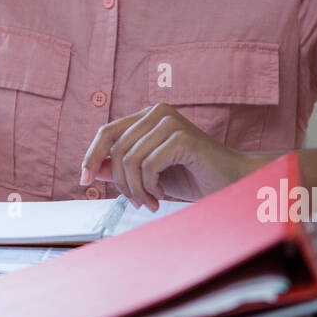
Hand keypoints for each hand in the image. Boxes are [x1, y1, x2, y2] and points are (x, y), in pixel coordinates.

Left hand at [79, 104, 245, 210]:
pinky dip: (150, 186)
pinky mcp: (181, 136)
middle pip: (116, 149)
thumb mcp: (150, 173)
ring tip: (151, 201)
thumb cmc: (193, 176)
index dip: (92, 156)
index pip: (107, 132)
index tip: (84, 179)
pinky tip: (162, 195)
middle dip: (121, 183)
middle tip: (136, 203)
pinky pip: (148, 164)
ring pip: (130, 159)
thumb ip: (123, 168)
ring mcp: (170, 121)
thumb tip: (93, 169)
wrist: (232, 181)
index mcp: (148, 116)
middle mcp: (158, 113)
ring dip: (137, 189)